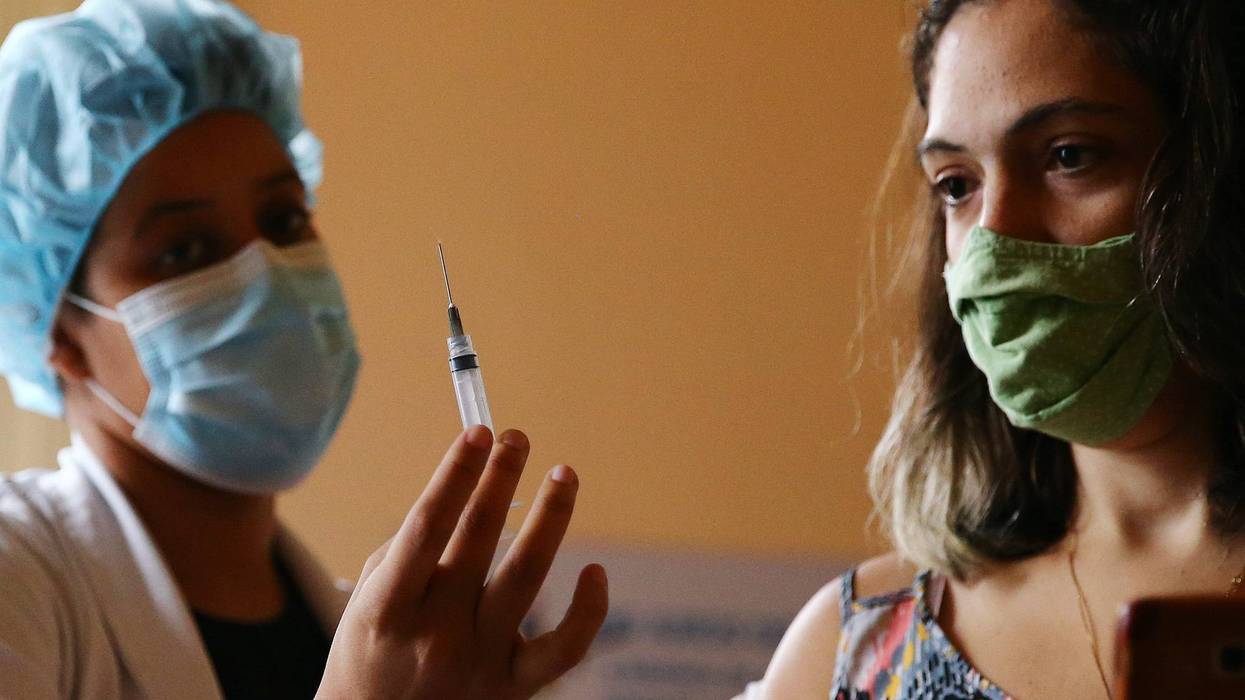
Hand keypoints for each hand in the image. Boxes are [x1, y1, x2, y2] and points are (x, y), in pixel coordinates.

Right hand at [316, 426, 608, 699]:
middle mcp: (435, 632)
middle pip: (477, 540)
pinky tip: (595, 570)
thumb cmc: (372, 654)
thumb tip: (465, 490)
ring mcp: (477, 661)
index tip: (478, 432)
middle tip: (517, 436)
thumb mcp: (369, 601)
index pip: (427, 526)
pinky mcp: (513, 688)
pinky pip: (564, 648)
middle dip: (500, 478)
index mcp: (389, 607)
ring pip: (527, 577)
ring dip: (549, 517)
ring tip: (563, 472)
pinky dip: (588, 609)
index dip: (455, 475)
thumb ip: (410, 551)